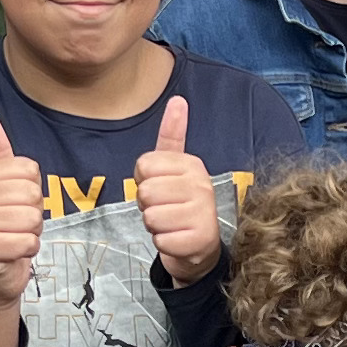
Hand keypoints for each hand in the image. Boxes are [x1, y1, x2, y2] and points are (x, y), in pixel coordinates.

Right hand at [0, 110, 45, 309]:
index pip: (30, 170)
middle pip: (34, 194)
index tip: (14, 204)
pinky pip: (29, 241)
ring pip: (34, 219)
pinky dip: (27, 251)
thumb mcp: (3, 187)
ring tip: (13, 238)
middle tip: (15, 225)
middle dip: (33, 214)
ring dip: (31, 234)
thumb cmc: (3, 227)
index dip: (32, 191)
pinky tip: (12, 253)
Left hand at [132, 96, 222, 282]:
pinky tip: (177, 240)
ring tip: (171, 224)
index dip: (143, 182)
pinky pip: (161, 240)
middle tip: (165, 210)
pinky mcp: (200, 239)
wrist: (199, 247)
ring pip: (151, 217)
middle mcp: (202, 185)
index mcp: (192, 164)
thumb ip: (171, 136)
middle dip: (148, 206)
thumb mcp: (173, 169)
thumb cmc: (179, 205)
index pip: (143, 166)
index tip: (160, 190)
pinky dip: (163, 244)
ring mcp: (203, 213)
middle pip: (146, 192)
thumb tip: (178, 100)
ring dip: (155, 226)